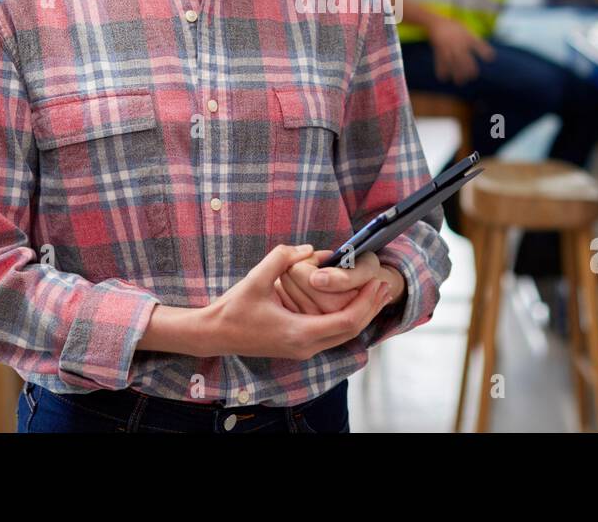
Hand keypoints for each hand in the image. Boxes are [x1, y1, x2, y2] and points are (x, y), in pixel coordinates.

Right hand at [203, 244, 393, 359]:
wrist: (213, 334)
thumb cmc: (233, 308)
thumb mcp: (256, 278)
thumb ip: (282, 258)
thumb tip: (308, 249)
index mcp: (299, 332)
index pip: (346, 321)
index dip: (366, 302)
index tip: (377, 282)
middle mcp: (305, 346)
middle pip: (351, 331)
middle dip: (370, 308)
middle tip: (384, 285)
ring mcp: (302, 350)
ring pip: (343, 335)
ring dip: (360, 314)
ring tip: (373, 293)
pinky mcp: (298, 347)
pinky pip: (331, 335)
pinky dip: (346, 319)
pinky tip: (351, 303)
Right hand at [428, 15, 494, 84]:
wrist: (436, 22)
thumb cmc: (453, 27)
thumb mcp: (466, 30)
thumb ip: (476, 41)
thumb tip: (489, 55)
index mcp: (466, 37)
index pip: (477, 43)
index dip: (484, 50)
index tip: (490, 58)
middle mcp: (458, 42)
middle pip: (465, 57)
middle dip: (469, 68)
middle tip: (472, 77)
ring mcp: (448, 46)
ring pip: (453, 61)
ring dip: (456, 72)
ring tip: (459, 82)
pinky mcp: (439, 49)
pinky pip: (440, 60)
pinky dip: (441, 69)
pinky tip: (443, 78)